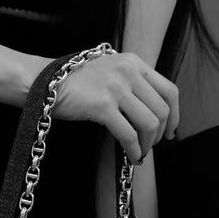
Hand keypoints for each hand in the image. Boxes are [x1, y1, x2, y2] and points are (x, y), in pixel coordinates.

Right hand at [50, 52, 179, 164]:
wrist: (43, 81)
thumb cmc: (75, 81)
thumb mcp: (109, 70)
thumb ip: (131, 82)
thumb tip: (153, 110)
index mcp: (133, 61)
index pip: (169, 90)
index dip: (175, 114)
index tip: (171, 130)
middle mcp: (128, 71)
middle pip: (162, 109)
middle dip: (160, 133)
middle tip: (151, 145)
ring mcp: (115, 87)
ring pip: (149, 123)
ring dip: (148, 143)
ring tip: (139, 151)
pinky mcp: (102, 105)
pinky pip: (128, 134)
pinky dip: (133, 149)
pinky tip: (130, 156)